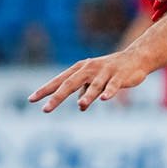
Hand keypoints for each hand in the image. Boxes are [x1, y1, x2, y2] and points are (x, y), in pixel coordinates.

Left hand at [31, 51, 152, 111]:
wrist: (135, 58)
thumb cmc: (111, 71)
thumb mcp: (95, 81)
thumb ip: (86, 92)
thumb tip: (81, 106)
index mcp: (80, 70)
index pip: (59, 80)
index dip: (45, 90)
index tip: (31, 100)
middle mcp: (89, 69)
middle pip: (70, 83)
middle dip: (57, 96)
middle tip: (46, 109)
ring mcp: (104, 72)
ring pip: (93, 86)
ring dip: (88, 96)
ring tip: (81, 106)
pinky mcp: (119, 76)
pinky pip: (113, 85)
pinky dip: (109, 92)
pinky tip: (105, 99)